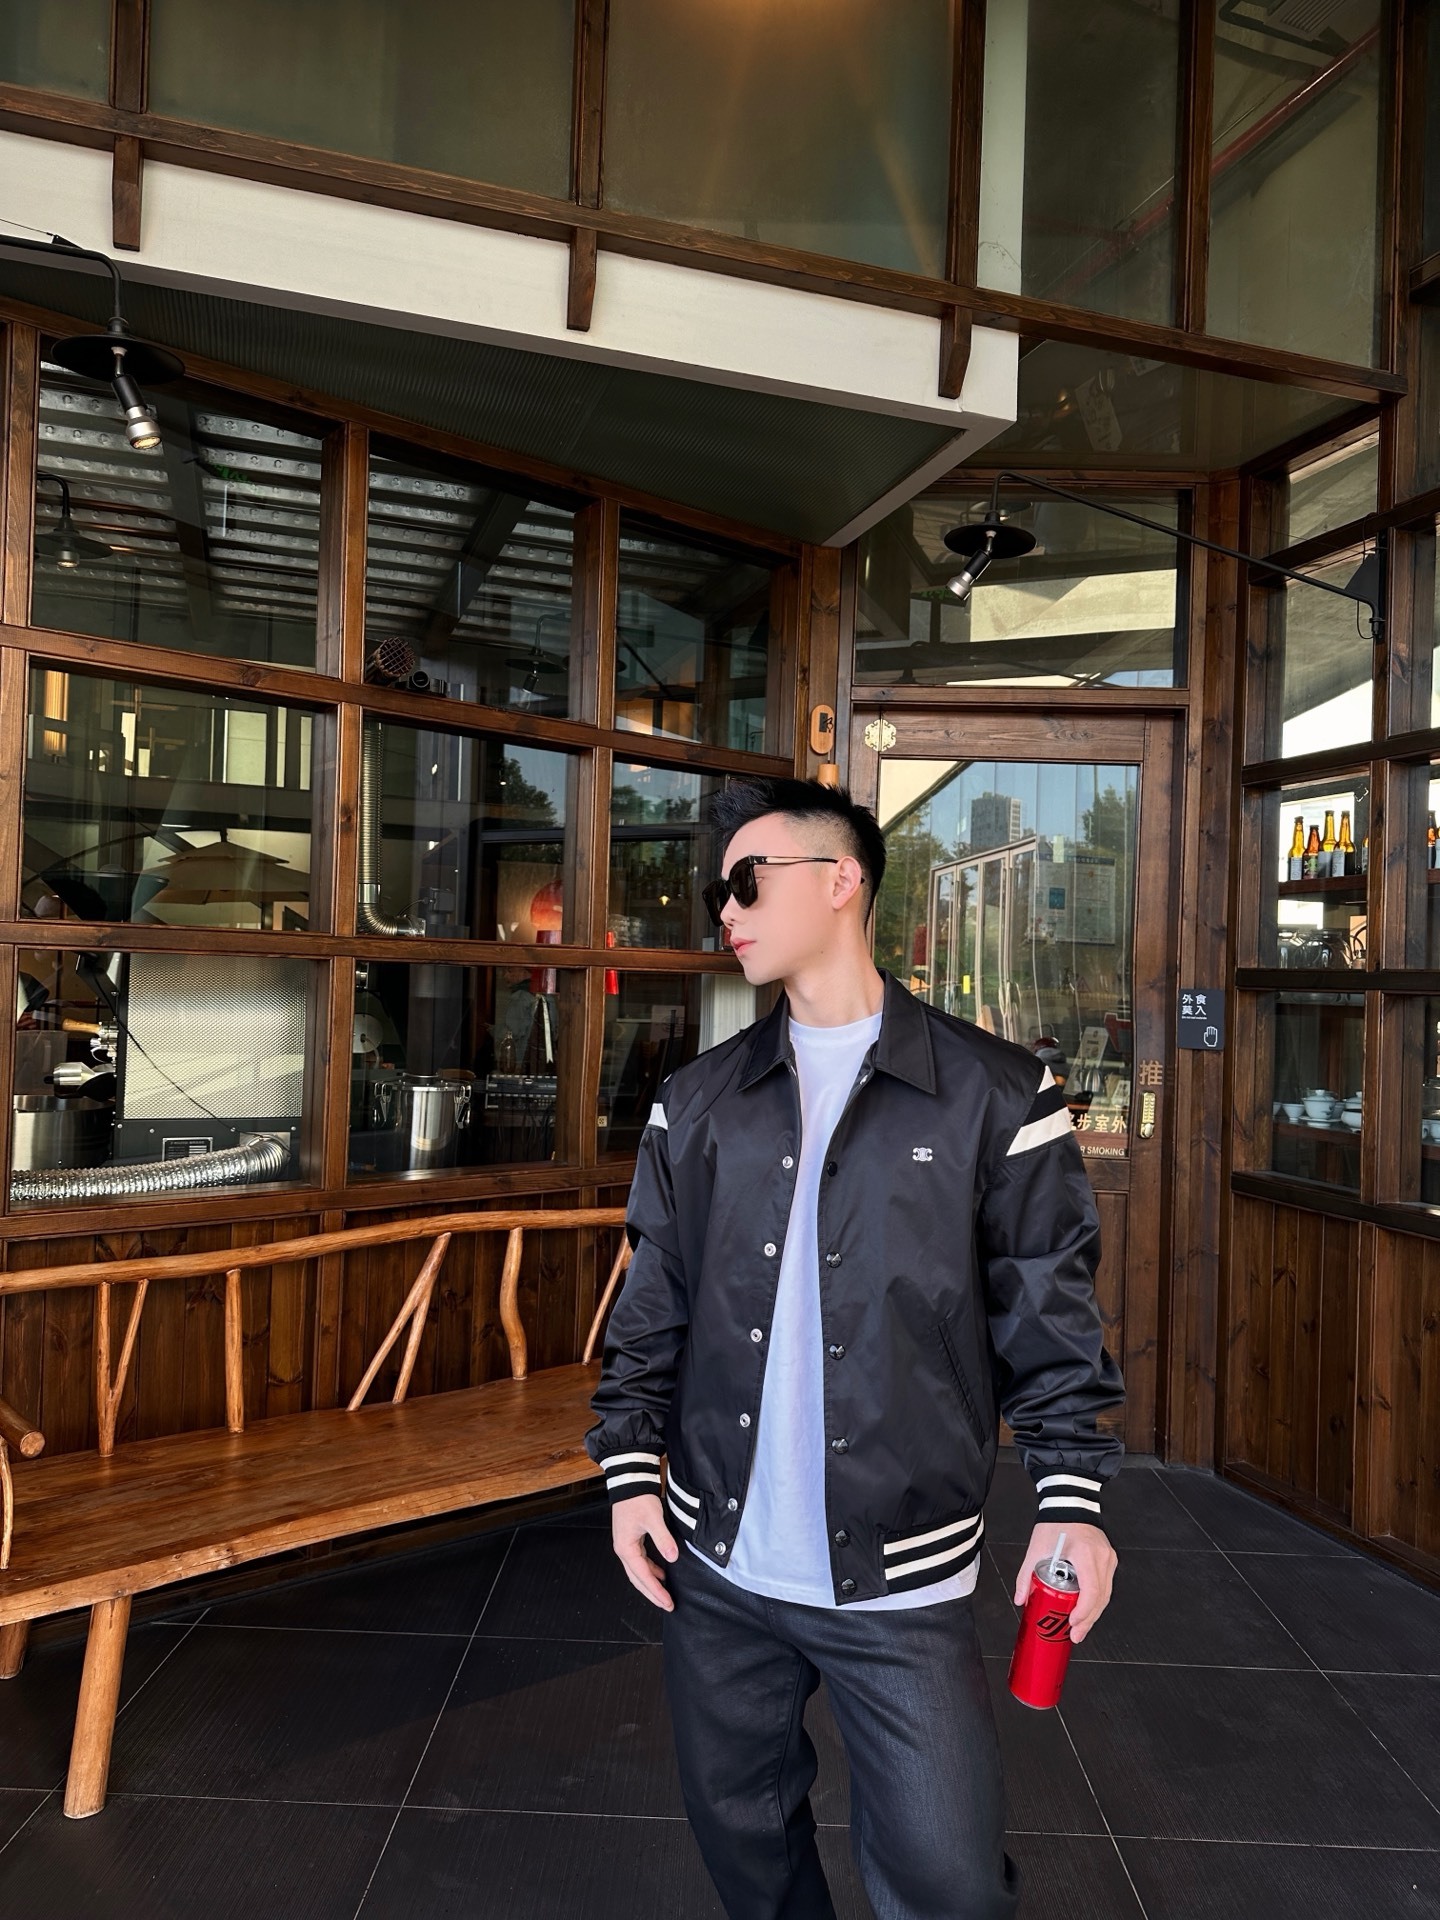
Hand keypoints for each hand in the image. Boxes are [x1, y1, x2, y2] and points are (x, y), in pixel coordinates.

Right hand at [611, 1494, 678, 1611]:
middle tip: (667, 1605)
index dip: (656, 1591)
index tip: (667, 1602)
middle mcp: (623, 1550)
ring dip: (651, 1583)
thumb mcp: (653, 1519)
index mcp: (626, 1548)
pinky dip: (650, 1570)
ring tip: (665, 1594)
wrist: (629, 1481)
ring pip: (638, 1572)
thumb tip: (672, 1558)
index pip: (643, 1576)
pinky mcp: (630, 1539)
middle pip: (637, 1579)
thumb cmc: (638, 1499)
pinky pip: (640, 1561)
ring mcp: (626, 1545)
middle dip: (652, 1593)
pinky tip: (661, 1573)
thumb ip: (663, 1539)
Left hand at [1012, 1521, 1115, 1643]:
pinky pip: (1105, 1586)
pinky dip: (1096, 1601)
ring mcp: (1108, 1558)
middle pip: (1100, 1598)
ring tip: (1079, 1628)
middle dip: (1088, 1620)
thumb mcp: (1036, 1549)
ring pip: (1106, 1595)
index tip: (1072, 1624)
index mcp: (1085, 1553)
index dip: (1083, 1612)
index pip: (1090, 1590)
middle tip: (1075, 1635)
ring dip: (1093, 1613)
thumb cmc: (1055, 1522)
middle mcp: (1101, 1557)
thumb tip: (1021, 1599)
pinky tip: (1086, 1611)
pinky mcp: (1109, 1559)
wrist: (1069, 1502)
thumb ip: (1026, 1575)